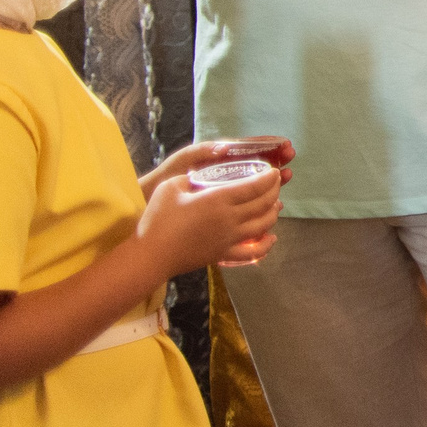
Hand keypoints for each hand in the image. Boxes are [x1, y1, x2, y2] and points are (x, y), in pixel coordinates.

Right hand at [136, 167, 281, 276]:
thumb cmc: (157, 219)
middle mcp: (230, 219)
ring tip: (276, 204)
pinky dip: (266, 245)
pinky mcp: (223, 255)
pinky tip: (271, 238)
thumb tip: (200, 177)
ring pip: (263, 225)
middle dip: (274, 191)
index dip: (268, 178)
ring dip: (273, 213)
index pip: (254, 187)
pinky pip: (252, 252)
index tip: (274, 171)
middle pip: (263, 204)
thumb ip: (190, 178)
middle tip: (276, 183)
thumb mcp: (171, 187)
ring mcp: (229, 239)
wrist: (149, 255)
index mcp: (218, 199)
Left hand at [142, 136, 295, 199]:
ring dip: (272, 178)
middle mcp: (224, 172)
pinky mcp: (224, 205)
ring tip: (287, 176)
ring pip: (255, 181)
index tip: (284, 144)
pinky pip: (247, 200)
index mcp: (216, 158)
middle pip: (256, 162)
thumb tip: (224, 147)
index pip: (247, 147)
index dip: (267, 145)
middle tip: (291, 157)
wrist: (147, 206)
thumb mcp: (180, 162)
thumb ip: (200, 153)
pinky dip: (262, 199)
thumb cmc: (162, 181)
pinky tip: (273, 202)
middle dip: (275, 158)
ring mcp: (225, 188)